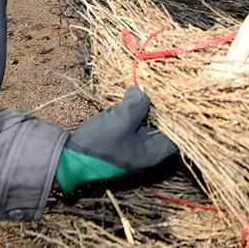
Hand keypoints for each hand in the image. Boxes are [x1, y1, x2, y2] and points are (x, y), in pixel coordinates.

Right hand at [54, 86, 176, 193]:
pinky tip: (130, 99)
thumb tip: (143, 92)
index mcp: (154, 152)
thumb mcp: (121, 120)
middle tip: (160, 87)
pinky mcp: (122, 143)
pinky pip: (135, 125)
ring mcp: (134, 148)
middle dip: (162, 107)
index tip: (177, 95)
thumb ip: (137, 104)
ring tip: (146, 89)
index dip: (180, 114)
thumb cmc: (99, 144)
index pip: (178, 133)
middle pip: (164, 126)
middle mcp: (147, 152)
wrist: (69, 161)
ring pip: (149, 124)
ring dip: (147, 108)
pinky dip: (136, 113)